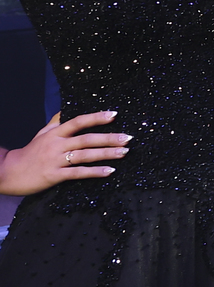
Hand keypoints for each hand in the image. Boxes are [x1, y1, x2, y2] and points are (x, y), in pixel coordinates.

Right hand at [0, 110, 127, 195]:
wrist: (8, 172)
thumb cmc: (29, 153)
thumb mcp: (42, 134)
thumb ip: (56, 123)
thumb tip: (67, 110)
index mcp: (55, 133)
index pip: (78, 121)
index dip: (96, 117)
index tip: (114, 115)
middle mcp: (57, 144)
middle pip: (87, 139)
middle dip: (109, 138)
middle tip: (128, 138)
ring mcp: (55, 160)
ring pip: (85, 155)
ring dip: (107, 154)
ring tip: (125, 152)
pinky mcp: (54, 175)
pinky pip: (78, 173)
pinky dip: (95, 172)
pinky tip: (110, 171)